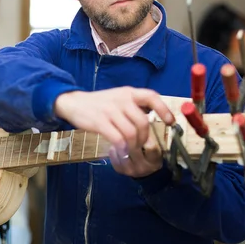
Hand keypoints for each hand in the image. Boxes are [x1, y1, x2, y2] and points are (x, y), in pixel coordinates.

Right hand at [54, 87, 174, 176]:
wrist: (74, 103)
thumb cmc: (100, 103)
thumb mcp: (118, 98)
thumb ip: (134, 105)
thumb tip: (152, 117)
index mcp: (128, 92)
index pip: (151, 96)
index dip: (163, 109)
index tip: (170, 122)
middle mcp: (122, 99)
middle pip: (143, 122)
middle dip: (145, 138)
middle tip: (142, 145)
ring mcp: (110, 111)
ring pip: (131, 133)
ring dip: (134, 146)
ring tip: (131, 150)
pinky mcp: (100, 122)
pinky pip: (117, 139)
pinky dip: (122, 149)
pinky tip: (120, 151)